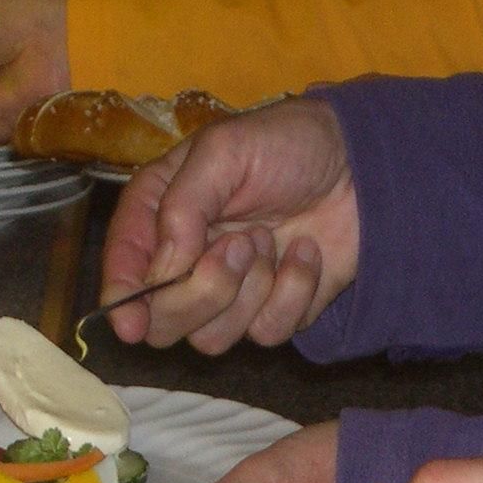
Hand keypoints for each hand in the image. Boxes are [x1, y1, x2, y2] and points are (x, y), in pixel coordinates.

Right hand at [98, 99, 359, 354]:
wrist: (361, 162)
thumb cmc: (286, 144)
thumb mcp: (223, 152)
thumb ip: (181, 208)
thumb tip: (161, 271)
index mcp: (159, 215)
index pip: (124, 271)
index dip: (122, 302)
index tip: (130, 323)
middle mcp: (187, 261)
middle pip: (164, 322)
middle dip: (202, 292)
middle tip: (240, 243)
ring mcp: (232, 292)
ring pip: (212, 339)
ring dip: (249, 290)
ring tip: (272, 240)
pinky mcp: (274, 309)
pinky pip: (267, 334)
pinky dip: (291, 294)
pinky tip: (306, 253)